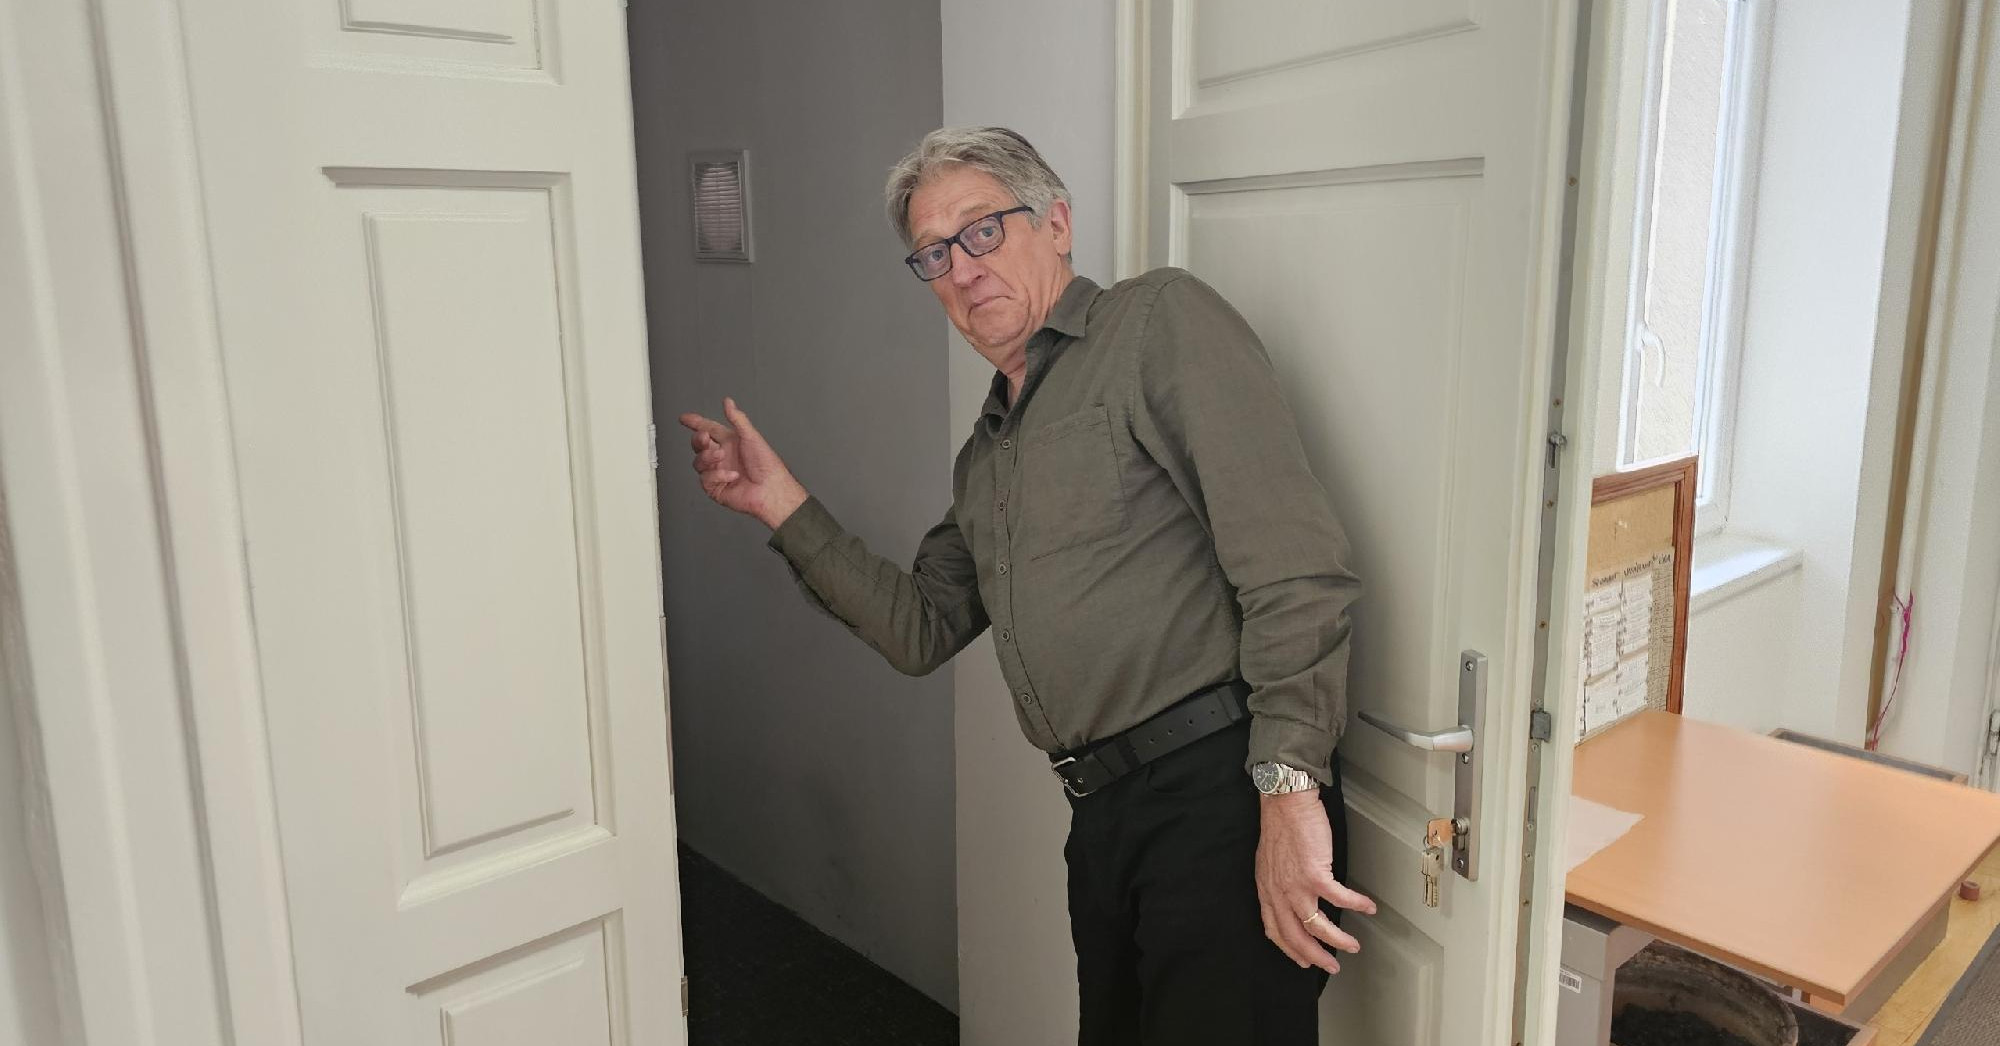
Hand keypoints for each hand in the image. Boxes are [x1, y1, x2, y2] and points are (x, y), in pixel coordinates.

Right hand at [677, 398, 808, 529]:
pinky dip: (718, 475)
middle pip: (699, 445)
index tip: (685, 418)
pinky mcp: (716, 488)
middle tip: (704, 438)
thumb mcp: (751, 436)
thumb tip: (728, 402)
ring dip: (708, 457)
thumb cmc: (767, 465)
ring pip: (698, 462)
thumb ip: (737, 419)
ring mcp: (718, 472)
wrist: (771, 489)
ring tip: (721, 456)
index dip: (696, 423)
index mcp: (730, 442)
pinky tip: (732, 475)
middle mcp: (723, 456)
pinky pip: (706, 479)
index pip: (709, 429)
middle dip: (698, 440)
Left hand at [1256, 790, 1376, 973]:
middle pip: (1296, 936)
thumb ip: (1278, 883)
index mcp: (1267, 890)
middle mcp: (1279, 892)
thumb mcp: (1270, 861)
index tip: (1303, 960)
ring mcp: (1296, 886)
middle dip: (1315, 957)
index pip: (1275, 930)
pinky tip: (1367, 907)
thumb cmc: (1281, 825)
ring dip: (1338, 941)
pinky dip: (1356, 905)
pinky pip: (1340, 899)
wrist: (1285, 802)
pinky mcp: (1315, 874)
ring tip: (1352, 946)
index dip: (1290, 949)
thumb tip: (1292, 896)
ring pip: (1317, 927)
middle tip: (1331, 966)